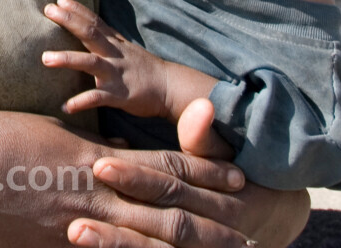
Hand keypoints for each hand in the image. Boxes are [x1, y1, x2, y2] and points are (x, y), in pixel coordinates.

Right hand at [0, 112, 254, 247]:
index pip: (165, 165)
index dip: (204, 170)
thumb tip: (114, 150)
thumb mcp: (54, 135)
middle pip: (167, 211)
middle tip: (250, 234)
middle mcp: (97, 194)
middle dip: (211, 222)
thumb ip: (88, 147)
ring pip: (143, 243)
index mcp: (99, 159)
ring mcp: (77, 226)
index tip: (238, 176)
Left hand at [43, 0, 171, 117]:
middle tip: (48, 10)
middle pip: (90, 33)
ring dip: (67, 59)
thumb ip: (107, 37)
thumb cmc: (144, 68)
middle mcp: (114, 54)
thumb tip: (87, 25)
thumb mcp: (126, 47)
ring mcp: (116, 73)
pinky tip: (65, 107)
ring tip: (45, 59)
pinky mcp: (119, 95)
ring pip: (90, 63)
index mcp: (115, 43)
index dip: (77, 9)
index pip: (94, 21)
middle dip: (69, 21)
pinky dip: (81, 102)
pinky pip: (97, 98)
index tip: (59, 0)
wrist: (171, 88)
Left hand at [74, 156, 309, 247]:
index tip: (100, 163)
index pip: (175, 184)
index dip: (139, 176)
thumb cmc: (236, 190)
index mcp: (223, 200)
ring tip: (78, 233)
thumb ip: (206, 141)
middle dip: (123, 221)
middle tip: (77, 214)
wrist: (263, 234)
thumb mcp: (227, 164)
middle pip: (166, 225)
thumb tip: (201, 106)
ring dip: (118, 244)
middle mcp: (215, 232)